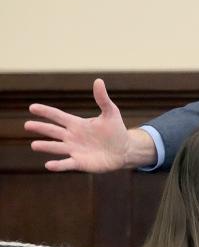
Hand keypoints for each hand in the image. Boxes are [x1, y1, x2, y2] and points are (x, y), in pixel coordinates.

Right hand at [24, 78, 152, 171]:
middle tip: (27, 125)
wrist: (124, 150)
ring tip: (34, 145)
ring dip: (46, 146)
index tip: (32, 107)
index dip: (46, 112)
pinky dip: (58, 165)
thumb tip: (98, 81)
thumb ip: (102, 99)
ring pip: (56, 147)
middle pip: (53, 131)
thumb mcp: (111, 113)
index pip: (58, 116)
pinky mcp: (80, 162)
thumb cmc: (116, 131)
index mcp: (77, 124)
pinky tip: (48, 165)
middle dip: (40, 128)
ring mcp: (74, 149)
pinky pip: (66, 164)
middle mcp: (72, 136)